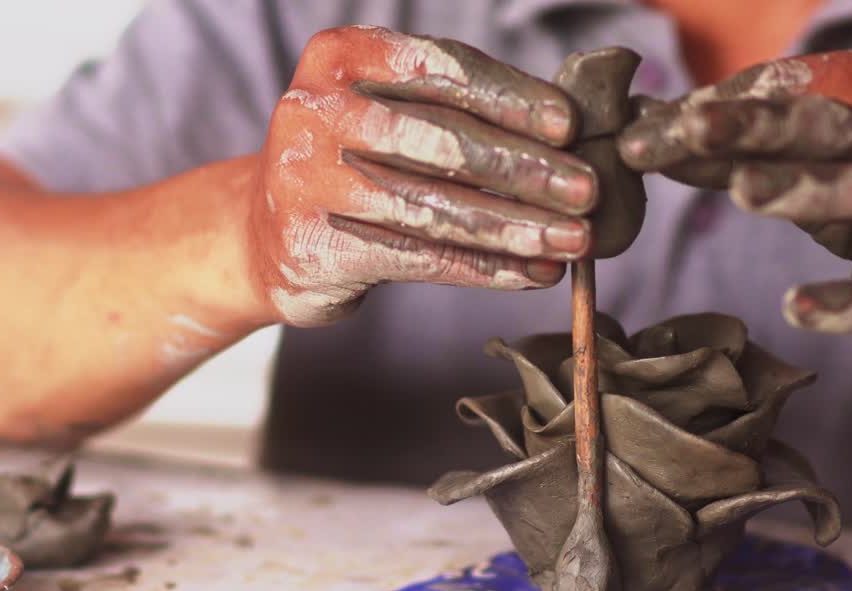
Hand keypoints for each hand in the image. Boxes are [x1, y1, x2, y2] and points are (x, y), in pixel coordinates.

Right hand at [249, 26, 598, 326]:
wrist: (264, 235)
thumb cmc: (354, 163)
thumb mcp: (386, 112)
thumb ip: (455, 109)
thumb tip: (568, 132)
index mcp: (340, 58)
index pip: (441, 70)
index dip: (512, 98)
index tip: (570, 126)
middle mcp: (315, 110)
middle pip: (444, 141)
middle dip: (526, 169)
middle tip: (587, 191)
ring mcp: (308, 180)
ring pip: (437, 208)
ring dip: (517, 226)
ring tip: (575, 240)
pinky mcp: (316, 246)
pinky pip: (420, 259)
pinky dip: (486, 268)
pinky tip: (533, 272)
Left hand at [619, 51, 851, 358]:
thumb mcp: (807, 160)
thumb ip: (737, 143)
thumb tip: (645, 126)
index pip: (805, 84)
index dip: (730, 101)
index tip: (658, 123)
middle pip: (836, 126)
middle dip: (760, 125)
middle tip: (690, 126)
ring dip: (809, 190)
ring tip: (741, 192)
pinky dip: (846, 301)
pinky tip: (794, 306)